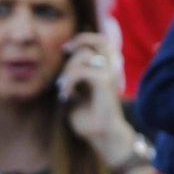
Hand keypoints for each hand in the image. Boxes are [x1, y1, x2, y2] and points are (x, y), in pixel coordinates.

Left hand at [59, 33, 131, 151]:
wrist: (101, 135)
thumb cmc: (88, 118)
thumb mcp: (75, 95)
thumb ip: (72, 80)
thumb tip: (63, 69)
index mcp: (105, 69)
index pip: (100, 42)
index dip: (83, 39)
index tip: (65, 48)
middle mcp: (110, 68)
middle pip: (98, 40)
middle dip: (76, 47)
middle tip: (63, 59)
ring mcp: (109, 74)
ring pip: (86, 55)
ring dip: (68, 70)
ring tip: (63, 88)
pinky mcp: (105, 83)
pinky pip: (82, 72)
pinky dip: (69, 82)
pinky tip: (65, 96)